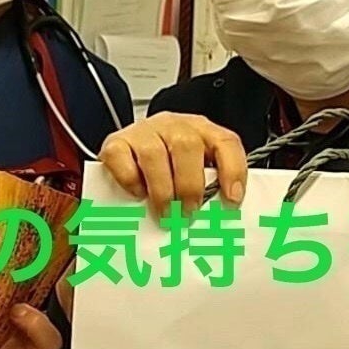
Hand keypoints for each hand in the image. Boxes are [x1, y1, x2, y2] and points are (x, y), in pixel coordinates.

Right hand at [98, 112, 247, 216]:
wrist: (129, 153)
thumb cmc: (168, 168)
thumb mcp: (194, 172)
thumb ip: (208, 188)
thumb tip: (215, 223)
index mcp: (202, 131)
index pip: (225, 142)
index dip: (232, 171)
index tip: (232, 201)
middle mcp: (174, 126)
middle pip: (187, 146)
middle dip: (189, 186)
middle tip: (187, 214)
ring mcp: (144, 132)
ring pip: (154, 154)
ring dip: (162, 190)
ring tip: (165, 214)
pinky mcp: (116, 143)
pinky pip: (122, 159)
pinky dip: (131, 181)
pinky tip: (138, 194)